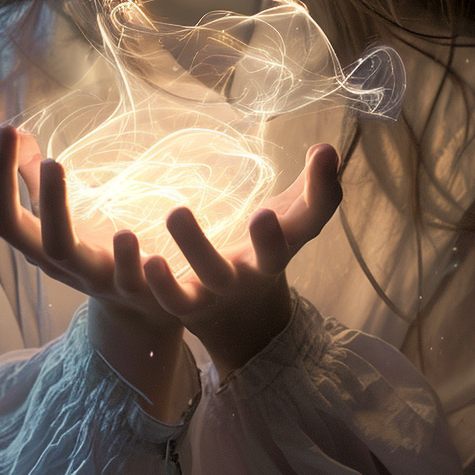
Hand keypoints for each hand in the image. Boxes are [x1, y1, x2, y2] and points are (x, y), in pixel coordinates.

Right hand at [0, 117, 187, 419]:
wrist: (145, 310)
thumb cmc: (97, 253)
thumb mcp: (63, 214)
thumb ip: (36, 178)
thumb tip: (12, 130)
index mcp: (35, 240)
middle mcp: (53, 259)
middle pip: (10, 225)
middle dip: (3, 177)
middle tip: (9, 129)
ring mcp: (90, 276)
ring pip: (59, 248)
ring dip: (52, 204)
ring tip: (55, 162)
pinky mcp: (133, 288)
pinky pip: (126, 278)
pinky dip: (127, 257)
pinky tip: (126, 230)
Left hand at [143, 142, 342, 377]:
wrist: (247, 327)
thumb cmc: (267, 253)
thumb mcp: (292, 221)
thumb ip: (312, 186)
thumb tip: (326, 147)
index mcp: (289, 241)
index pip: (314, 215)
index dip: (323, 188)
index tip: (323, 152)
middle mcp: (261, 268)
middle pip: (273, 258)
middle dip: (271, 240)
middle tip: (265, 214)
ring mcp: (226, 289)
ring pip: (215, 274)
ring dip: (196, 247)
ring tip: (176, 212)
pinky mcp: (192, 306)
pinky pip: (176, 300)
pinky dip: (162, 284)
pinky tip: (147, 259)